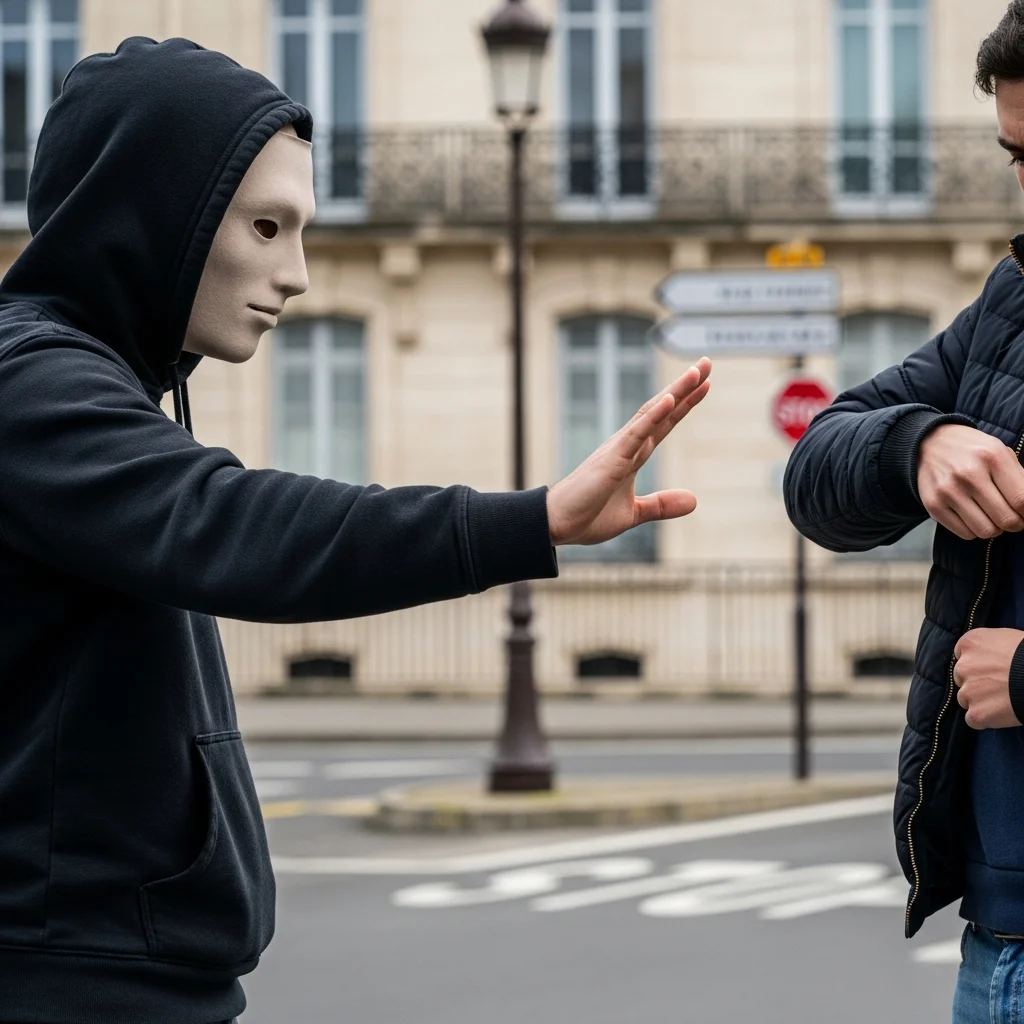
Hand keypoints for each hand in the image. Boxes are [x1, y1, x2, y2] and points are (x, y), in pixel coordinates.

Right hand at [546, 358, 711, 546]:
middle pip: (661, 410)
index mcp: (632, 456)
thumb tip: (694, 500)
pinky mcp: (612, 460)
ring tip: (696, 372)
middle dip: (685, 387)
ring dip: (675, 393)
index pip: (663, 423)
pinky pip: (636, 434)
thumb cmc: (587, 515)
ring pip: (651, 414)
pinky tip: (671, 399)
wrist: (556, 525)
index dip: (685, 404)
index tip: (704, 384)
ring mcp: (619, 450)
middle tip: (706, 362)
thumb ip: (661, 505)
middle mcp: (627, 445)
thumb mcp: (633, 513)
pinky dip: (654, 416)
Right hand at [918, 424, 1023, 540]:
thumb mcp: (1001, 453)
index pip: (1021, 500)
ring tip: (990, 517)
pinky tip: (972, 516)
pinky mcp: (933, 505)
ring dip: (994, 528)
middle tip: (1011, 518)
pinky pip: (965, 533)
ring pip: (986, 531)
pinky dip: (973, 530)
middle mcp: (969, 474)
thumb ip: (1020, 479)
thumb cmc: (973, 452)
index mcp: (992, 457)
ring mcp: (949, 491)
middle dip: (1014, 523)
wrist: (930, 444)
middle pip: (1006, 519)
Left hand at [954, 628, 1023, 729]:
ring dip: (980, 701)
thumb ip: (990, 647)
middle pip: (962, 678)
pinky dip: (985, 719)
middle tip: (999, 686)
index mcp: (970, 643)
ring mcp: (968, 691)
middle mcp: (963, 666)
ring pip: (966, 699)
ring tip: (1003, 700)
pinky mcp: (977, 714)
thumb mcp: (1007, 638)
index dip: (978, 665)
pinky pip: (973, 720)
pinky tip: (1001, 714)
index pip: (963, 656)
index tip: (992, 670)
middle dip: (977, 683)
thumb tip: (992, 657)